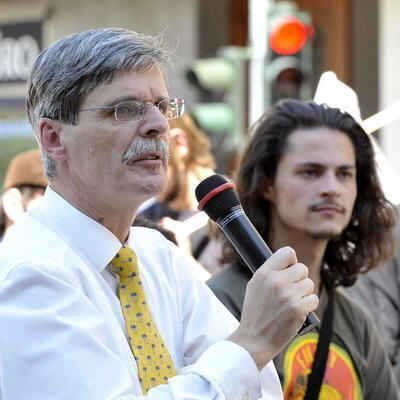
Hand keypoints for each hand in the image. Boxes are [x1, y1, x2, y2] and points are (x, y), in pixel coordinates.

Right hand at [228, 246, 317, 368]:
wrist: (254, 339)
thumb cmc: (255, 312)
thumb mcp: (254, 285)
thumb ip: (270, 272)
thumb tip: (288, 262)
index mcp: (264, 273)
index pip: (287, 252)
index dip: (292, 261)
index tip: (290, 269)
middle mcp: (276, 281)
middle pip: (302, 268)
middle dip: (300, 279)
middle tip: (292, 290)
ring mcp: (288, 295)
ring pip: (310, 284)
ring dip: (305, 293)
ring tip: (293, 302)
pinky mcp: (298, 309)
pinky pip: (314, 299)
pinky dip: (309, 305)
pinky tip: (299, 311)